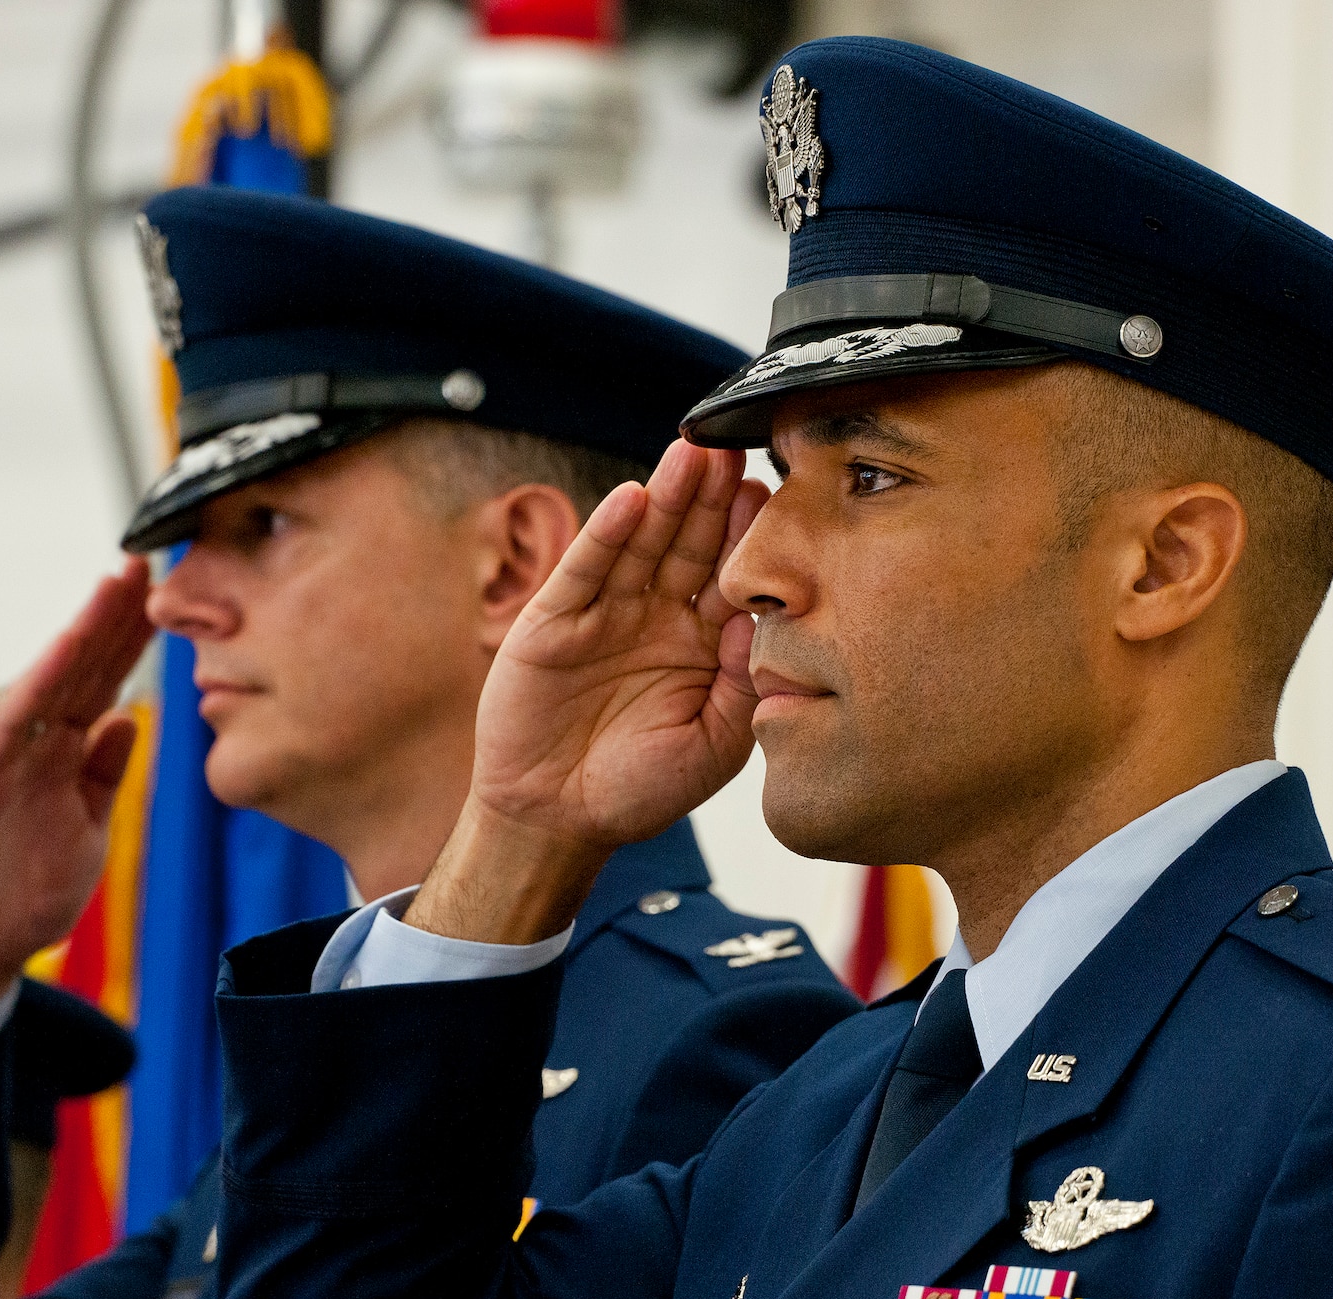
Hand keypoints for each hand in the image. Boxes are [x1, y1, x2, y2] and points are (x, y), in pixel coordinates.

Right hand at [0, 560, 155, 1030]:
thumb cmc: (24, 892)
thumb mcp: (87, 827)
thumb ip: (104, 773)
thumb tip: (132, 719)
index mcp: (61, 751)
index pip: (106, 682)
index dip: (138, 639)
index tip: (175, 595)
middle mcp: (32, 742)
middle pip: (84, 666)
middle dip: (119, 614)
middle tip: (154, 557)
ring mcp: (3, 756)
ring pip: (52, 679)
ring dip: (85, 628)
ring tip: (119, 579)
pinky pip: (14, 723)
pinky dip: (41, 681)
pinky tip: (68, 646)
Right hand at [407, 442, 766, 943]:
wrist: (558, 820)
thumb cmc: (640, 788)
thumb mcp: (714, 742)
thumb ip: (744, 682)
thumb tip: (771, 619)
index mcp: (703, 644)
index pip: (731, 576)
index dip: (749, 536)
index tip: (776, 492)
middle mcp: (657, 616)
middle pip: (689, 543)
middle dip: (711, 496)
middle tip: (736, 446)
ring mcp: (606, 613)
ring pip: (641, 543)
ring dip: (665, 497)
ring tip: (690, 453)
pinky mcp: (556, 619)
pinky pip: (586, 570)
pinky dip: (607, 534)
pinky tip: (632, 499)